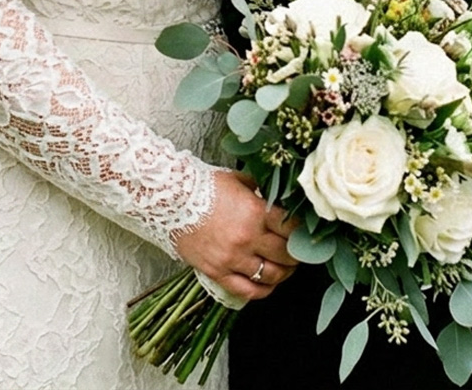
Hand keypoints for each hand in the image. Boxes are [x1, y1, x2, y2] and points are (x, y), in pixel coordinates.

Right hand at [173, 170, 297, 302]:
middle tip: (298, 251)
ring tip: (285, 267)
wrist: (169, 199)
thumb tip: (277, 196)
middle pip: (286, 255)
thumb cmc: (203, 186)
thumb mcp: (237, 180)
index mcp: (255, 211)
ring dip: (284, 273)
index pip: (292, 229)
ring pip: (272, 276)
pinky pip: (248, 291)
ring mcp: (233, 258)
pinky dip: (263, 290)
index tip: (302, 232)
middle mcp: (247, 237)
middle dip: (296, 254)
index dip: (301, 232)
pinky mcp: (218, 272)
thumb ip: (259, 190)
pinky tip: (267, 284)